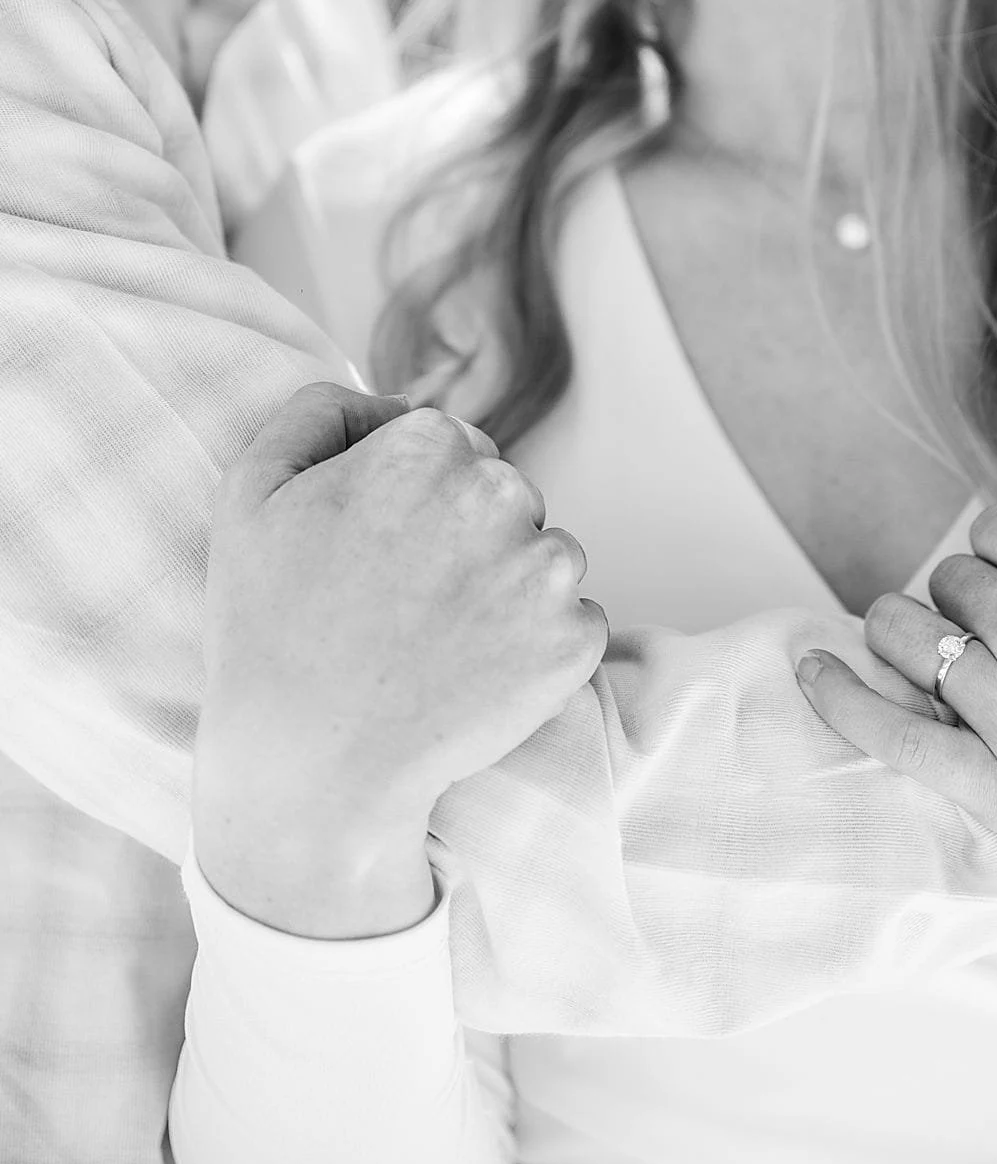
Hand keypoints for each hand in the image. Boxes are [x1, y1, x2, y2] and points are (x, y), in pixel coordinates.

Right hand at [192, 384, 607, 938]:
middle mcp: (499, 492)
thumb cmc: (271, 630)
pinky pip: (572, 620)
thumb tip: (390, 396)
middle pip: (506, 495)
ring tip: (436, 641)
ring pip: (546, 555)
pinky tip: (473, 675)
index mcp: (426, 446)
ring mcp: (546, 568)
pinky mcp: (576, 638)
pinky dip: (534, 646)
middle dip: (467, 536)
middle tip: (402, 603)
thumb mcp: (253, 494)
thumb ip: (319, 412)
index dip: (413, 499)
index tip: (377, 550)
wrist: (312, 767)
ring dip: (507, 589)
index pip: (453, 444)